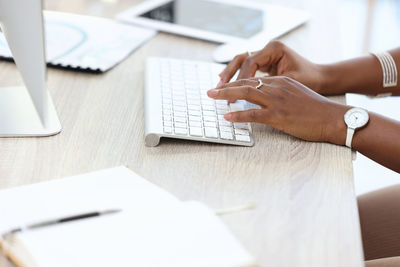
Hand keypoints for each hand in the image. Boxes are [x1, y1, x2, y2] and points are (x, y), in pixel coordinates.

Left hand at [208, 76, 349, 144]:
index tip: (225, 86)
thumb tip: (265, 100)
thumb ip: (281, 94)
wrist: (334, 118)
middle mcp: (277, 87)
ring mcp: (277, 101)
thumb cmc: (318, 110)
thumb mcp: (298, 95)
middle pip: (246, 83)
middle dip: (226, 86)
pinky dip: (238, 115)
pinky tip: (228, 117)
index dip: (236, 83)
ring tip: (213, 98)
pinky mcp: (279, 116)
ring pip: (246, 94)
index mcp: (282, 81)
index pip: (254, 79)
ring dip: (226, 96)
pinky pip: (253, 114)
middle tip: (211, 91)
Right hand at [217, 41, 326, 93]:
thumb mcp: (288, 82)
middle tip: (219, 88)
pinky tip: (229, 85)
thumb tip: (248, 93)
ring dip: (230, 75)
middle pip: (241, 59)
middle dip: (229, 75)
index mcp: (275, 49)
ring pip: (241, 62)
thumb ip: (268, 85)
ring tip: (220, 86)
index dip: (240, 79)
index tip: (232, 93)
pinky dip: (238, 76)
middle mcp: (269, 49)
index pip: (250, 62)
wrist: (322, 78)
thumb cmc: (310, 80)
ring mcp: (266, 55)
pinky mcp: (266, 63)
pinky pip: (247, 68)